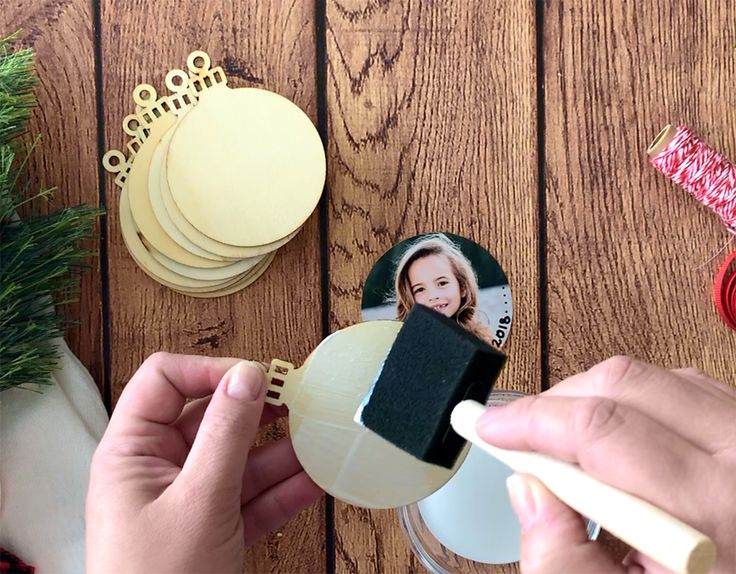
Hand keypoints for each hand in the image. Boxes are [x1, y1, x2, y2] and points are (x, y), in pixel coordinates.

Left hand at [86, 353, 322, 572]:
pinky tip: (317, 480)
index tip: (257, 378)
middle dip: (258, 412)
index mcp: (133, 451)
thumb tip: (249, 375)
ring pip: (239, 460)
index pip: (165, 382)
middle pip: (211, 419)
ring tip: (321, 440)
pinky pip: (253, 497)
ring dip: (281, 453)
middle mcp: (160, 468)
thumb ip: (226, 434)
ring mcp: (190, 499)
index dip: (209, 370)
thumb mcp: (198, 501)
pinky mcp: (215, 528)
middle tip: (302, 403)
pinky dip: (283, 490)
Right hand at [477, 357, 735, 573]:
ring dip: (590, 399)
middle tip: (522, 436)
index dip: (533, 421)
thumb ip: (565, 560)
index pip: (601, 429)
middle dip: (555, 404)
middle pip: (620, 383)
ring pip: (645, 374)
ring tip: (572, 448)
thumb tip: (526, 488)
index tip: (492, 427)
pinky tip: (618, 439)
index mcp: (711, 507)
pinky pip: (675, 381)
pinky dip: (629, 400)